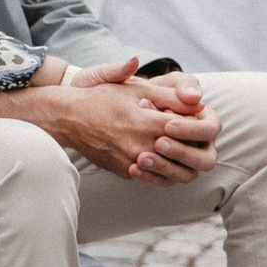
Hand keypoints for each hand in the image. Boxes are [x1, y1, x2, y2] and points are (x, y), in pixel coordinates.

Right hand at [51, 59, 220, 182]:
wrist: (69, 118)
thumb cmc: (102, 98)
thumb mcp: (135, 87)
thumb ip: (167, 94)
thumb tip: (196, 101)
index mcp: (146, 123)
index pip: (186, 130)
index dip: (195, 124)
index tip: (196, 119)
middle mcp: (140, 146)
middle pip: (182, 154)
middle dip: (192, 145)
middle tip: (196, 137)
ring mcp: (132, 162)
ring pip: (172, 173)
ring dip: (181, 162)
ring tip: (183, 151)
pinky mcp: (125, 172)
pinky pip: (153, 179)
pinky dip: (164, 171)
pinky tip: (166, 160)